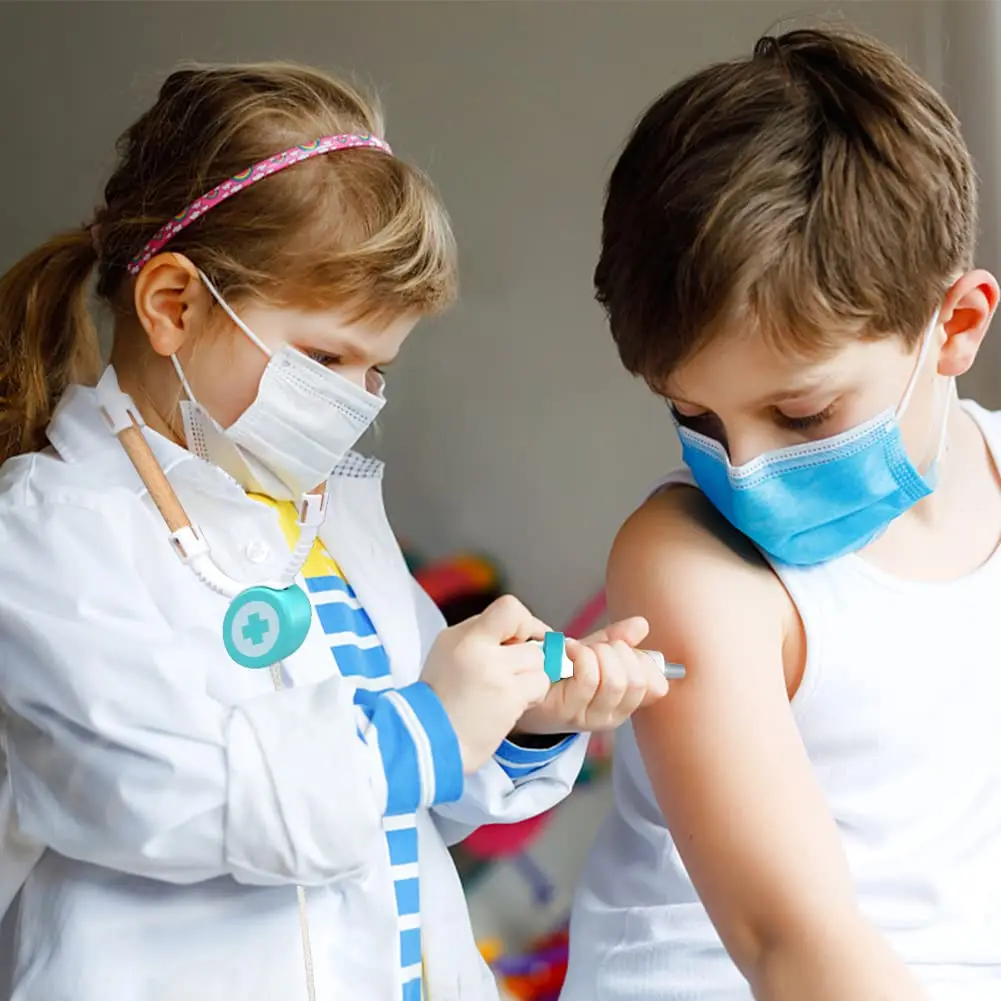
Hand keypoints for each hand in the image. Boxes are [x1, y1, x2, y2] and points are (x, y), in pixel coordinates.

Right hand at [421, 595, 551, 772]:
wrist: (430, 738)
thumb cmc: (438, 695)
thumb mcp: (448, 648)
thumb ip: (479, 633)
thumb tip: (513, 627)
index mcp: (465, 637)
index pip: (509, 608)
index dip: (525, 621)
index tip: (523, 636)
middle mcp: (482, 653)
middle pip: (532, 644)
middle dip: (528, 657)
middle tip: (512, 669)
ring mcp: (498, 678)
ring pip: (540, 665)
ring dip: (531, 676)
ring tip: (509, 688)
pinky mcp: (510, 701)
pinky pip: (539, 687)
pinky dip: (531, 694)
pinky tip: (511, 703)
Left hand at [514, 616, 669, 733]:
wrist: (523, 687)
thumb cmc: (560, 671)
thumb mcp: (592, 653)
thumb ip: (617, 640)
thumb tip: (641, 625)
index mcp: (624, 702)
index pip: (654, 685)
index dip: (641, 659)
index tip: (620, 646)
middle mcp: (611, 715)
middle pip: (635, 681)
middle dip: (618, 652)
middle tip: (596, 646)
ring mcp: (588, 717)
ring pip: (615, 681)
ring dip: (598, 654)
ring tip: (579, 648)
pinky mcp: (566, 711)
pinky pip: (588, 679)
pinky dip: (581, 656)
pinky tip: (567, 650)